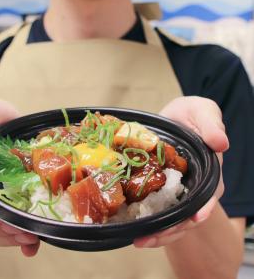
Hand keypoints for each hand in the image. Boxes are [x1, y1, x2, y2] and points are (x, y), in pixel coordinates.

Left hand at [134, 96, 227, 248]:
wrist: (174, 117)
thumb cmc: (192, 114)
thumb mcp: (203, 111)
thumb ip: (211, 124)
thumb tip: (220, 142)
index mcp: (210, 171)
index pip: (209, 194)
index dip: (203, 208)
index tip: (194, 219)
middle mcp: (196, 187)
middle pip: (188, 215)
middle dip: (172, 229)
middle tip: (149, 238)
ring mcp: (178, 191)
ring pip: (172, 219)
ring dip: (158, 232)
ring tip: (139, 240)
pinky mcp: (160, 190)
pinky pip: (156, 209)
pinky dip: (146, 220)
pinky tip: (131, 228)